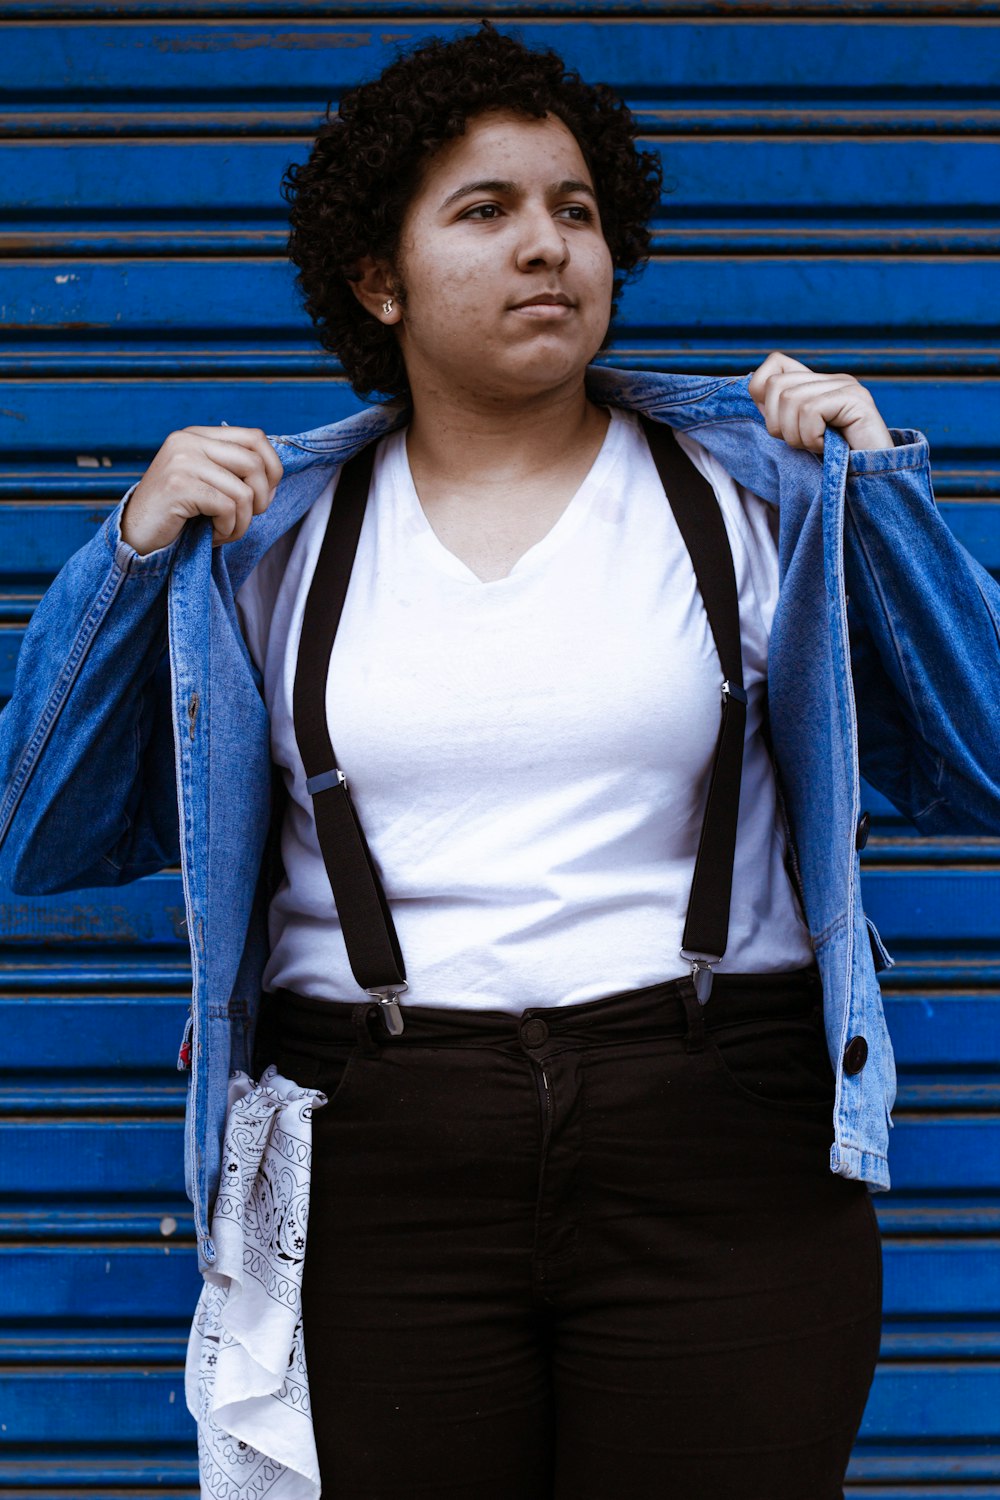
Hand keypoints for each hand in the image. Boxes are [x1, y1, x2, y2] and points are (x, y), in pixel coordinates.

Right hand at [121, 425, 283, 555]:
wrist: (134, 536)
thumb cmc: (175, 515)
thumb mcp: (206, 483)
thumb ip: (232, 471)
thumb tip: (274, 477)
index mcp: (198, 435)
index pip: (255, 437)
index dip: (273, 468)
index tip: (265, 495)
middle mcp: (189, 440)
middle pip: (255, 464)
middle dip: (263, 500)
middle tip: (246, 519)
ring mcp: (182, 460)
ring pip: (244, 491)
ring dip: (243, 522)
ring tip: (226, 532)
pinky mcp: (179, 485)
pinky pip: (228, 508)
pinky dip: (228, 529)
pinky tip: (214, 536)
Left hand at [748, 352, 892, 454]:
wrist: (871, 481)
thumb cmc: (833, 465)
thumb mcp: (798, 436)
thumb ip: (781, 413)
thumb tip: (755, 392)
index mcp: (817, 384)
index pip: (775, 363)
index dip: (762, 394)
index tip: (779, 423)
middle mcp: (832, 379)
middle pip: (775, 385)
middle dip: (779, 425)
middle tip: (804, 442)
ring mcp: (846, 386)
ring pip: (790, 399)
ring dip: (797, 436)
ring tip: (819, 446)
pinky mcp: (856, 399)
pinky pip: (811, 411)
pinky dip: (812, 438)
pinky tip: (830, 446)